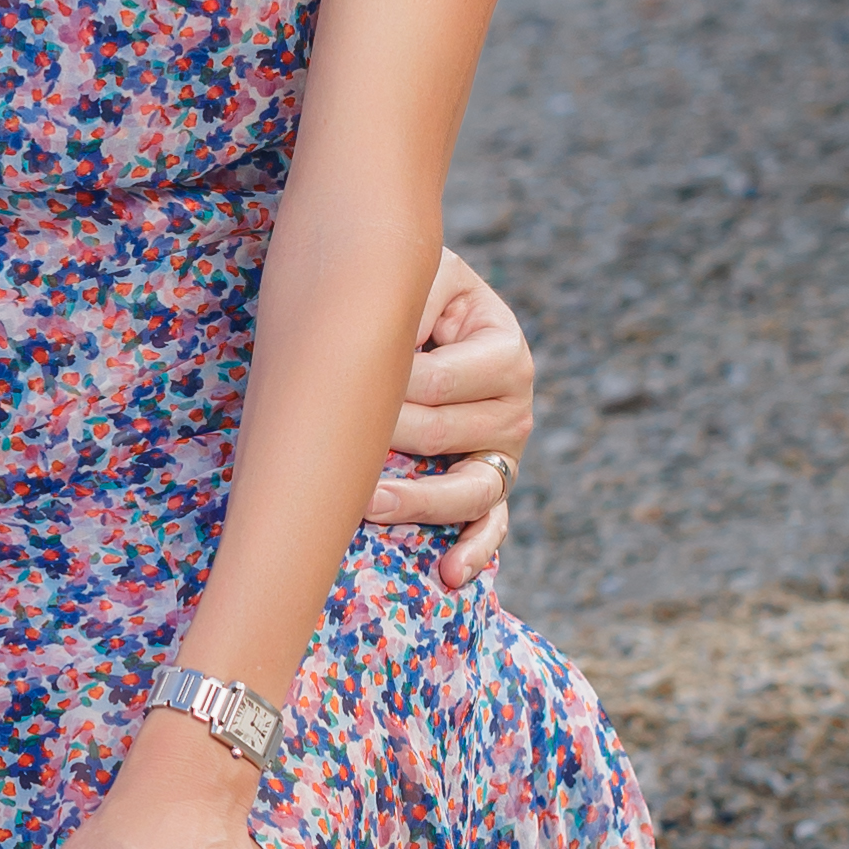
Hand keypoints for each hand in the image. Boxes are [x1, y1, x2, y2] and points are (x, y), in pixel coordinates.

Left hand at [371, 241, 531, 591]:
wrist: (422, 314)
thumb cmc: (412, 295)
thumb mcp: (420, 276)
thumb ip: (411, 294)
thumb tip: (388, 345)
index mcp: (504, 349)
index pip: (434, 382)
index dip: (382, 386)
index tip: (336, 380)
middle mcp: (515, 404)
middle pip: (443, 436)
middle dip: (385, 436)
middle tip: (333, 432)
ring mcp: (504, 452)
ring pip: (469, 490)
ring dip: (416, 501)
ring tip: (366, 503)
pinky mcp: (491, 486)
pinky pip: (491, 526)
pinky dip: (474, 550)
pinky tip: (449, 573)